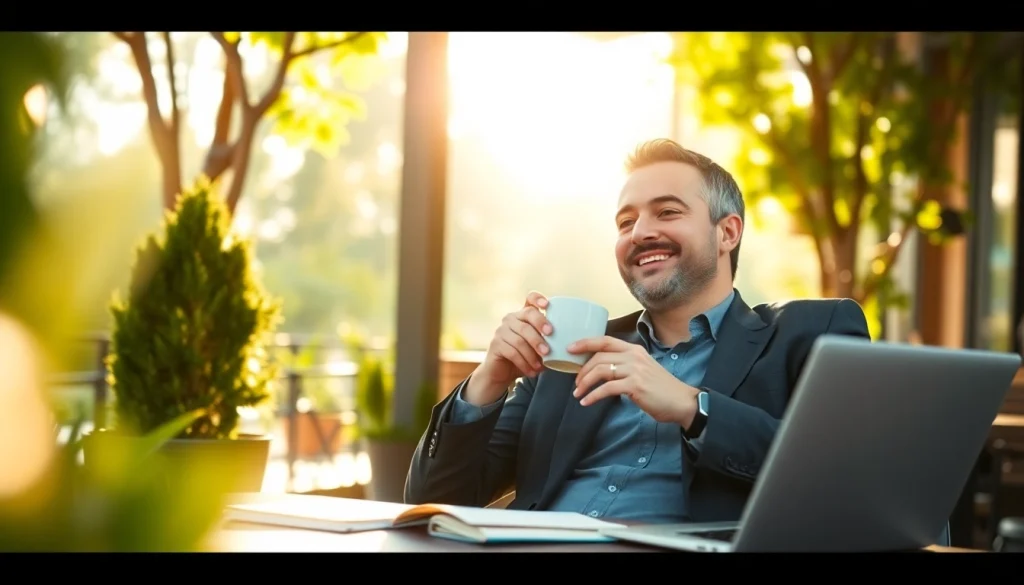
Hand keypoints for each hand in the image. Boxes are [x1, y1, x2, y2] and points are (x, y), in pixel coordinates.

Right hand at [466, 291, 552, 403]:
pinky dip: (524, 363)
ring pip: (520, 338)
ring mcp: (501, 330)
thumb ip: (549, 343)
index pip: (530, 298)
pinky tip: (532, 371)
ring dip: (532, 354)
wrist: (502, 373)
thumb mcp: (539, 348)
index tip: (547, 305)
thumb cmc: (525, 358)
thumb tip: (570, 346)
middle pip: (528, 314)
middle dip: (541, 327)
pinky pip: (512, 352)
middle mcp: (511, 318)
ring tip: (541, 366)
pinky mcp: (495, 344)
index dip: (538, 299)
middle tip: (549, 346)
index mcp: (524, 315)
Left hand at [569, 335, 698, 425]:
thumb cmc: (661, 389)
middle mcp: (634, 356)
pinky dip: (593, 396)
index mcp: (634, 350)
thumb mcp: (642, 370)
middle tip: (575, 383)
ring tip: (578, 393)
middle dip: (582, 369)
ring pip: (601, 370)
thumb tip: (601, 370)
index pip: (605, 340)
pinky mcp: (635, 386)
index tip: (570, 348)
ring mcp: (635, 370)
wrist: (682, 402)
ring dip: (585, 383)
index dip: (585, 342)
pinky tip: (587, 402)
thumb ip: (625, 366)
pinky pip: (607, 388)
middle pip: (599, 356)